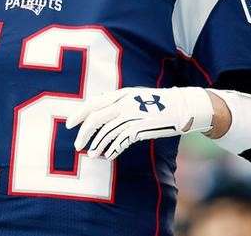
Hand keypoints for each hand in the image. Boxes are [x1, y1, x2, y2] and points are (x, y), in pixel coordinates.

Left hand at [65, 86, 213, 159]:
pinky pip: (121, 141)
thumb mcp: (134, 95)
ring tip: (92, 154)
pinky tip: (107, 156)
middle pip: (96, 119)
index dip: (79, 114)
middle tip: (77, 145)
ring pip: (107, 133)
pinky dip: (112, 150)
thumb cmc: (155, 102)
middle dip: (84, 133)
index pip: (93, 103)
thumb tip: (95, 103)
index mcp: (120, 94)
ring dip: (98, 146)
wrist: (181, 106)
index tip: (69, 125)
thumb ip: (116, 100)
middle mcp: (124, 103)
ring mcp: (132, 116)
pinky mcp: (141, 128)